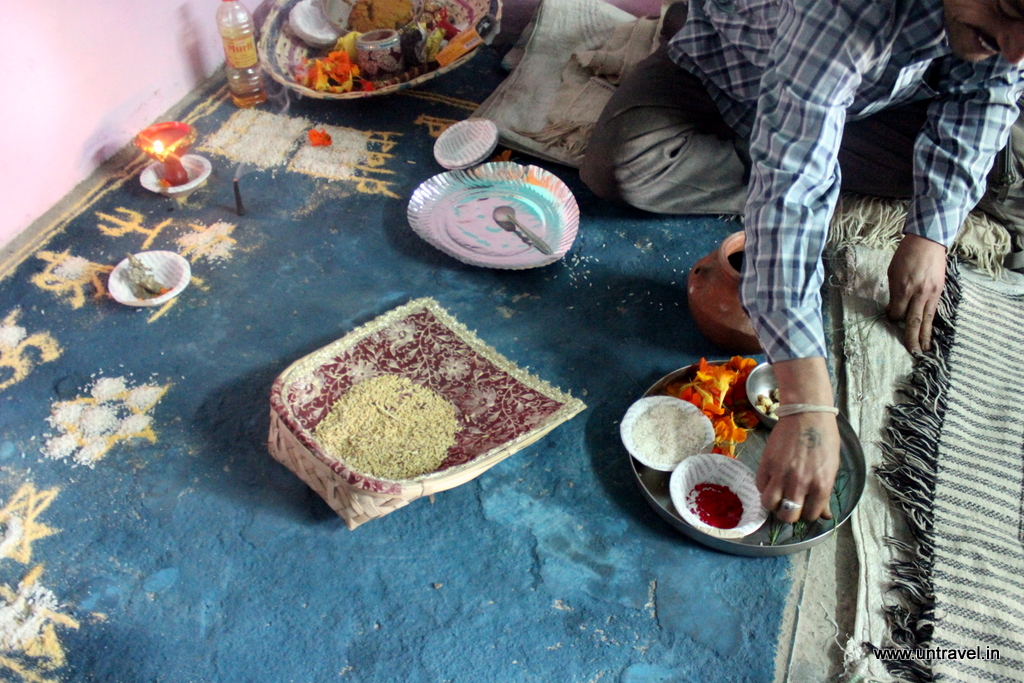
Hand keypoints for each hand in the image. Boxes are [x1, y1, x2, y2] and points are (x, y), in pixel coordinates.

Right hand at [757, 412, 839, 522]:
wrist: (807, 415)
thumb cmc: (824, 439)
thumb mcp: (831, 468)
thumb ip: (825, 494)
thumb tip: (825, 515)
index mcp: (821, 485)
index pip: (810, 515)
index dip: (807, 513)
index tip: (805, 506)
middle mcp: (800, 483)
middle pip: (788, 516)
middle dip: (789, 514)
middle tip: (790, 505)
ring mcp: (781, 474)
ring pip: (769, 504)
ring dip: (773, 504)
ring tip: (778, 496)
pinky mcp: (766, 464)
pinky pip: (760, 486)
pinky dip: (765, 488)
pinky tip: (771, 481)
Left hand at [886, 234, 946, 353]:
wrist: (928, 242)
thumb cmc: (905, 256)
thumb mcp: (893, 273)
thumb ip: (894, 293)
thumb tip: (893, 309)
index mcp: (904, 289)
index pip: (897, 313)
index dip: (892, 317)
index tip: (890, 317)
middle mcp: (919, 294)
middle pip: (914, 321)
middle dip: (912, 338)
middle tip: (912, 352)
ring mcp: (932, 294)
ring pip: (928, 320)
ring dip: (926, 336)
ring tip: (925, 350)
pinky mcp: (939, 292)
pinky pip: (935, 312)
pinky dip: (932, 323)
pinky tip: (931, 333)